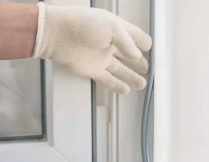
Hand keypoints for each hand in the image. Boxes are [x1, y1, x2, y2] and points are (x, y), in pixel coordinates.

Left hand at [33, 3, 151, 93]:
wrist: (59, 35)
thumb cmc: (83, 25)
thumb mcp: (113, 28)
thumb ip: (127, 43)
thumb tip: (137, 56)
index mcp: (116, 29)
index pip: (135, 37)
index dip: (144, 43)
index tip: (150, 49)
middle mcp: (110, 44)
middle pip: (129, 56)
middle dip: (139, 63)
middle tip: (148, 69)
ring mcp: (101, 58)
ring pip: (121, 70)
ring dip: (131, 77)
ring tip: (142, 84)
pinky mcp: (92, 70)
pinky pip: (108, 80)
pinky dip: (117, 86)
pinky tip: (125, 90)